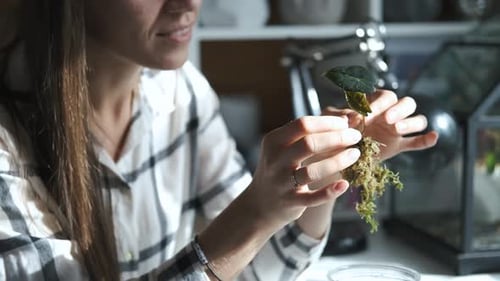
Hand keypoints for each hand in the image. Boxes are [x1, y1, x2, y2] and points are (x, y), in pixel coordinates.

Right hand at [245, 116, 360, 228]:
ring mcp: (281, 182)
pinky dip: (330, 191)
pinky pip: (313, 198)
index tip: (346, 123)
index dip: (328, 123)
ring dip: (338, 161)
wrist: (261, 202)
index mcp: (274, 141)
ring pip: (312, 171)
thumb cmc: (281, 167)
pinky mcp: (290, 202)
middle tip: (355, 137)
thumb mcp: (285, 147)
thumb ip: (309, 132)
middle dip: (337, 138)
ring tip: (355, 155)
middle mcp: (275, 160)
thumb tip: (346, 118)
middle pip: (309, 144)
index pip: (303, 124)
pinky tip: (344, 184)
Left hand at [323, 90, 438, 160]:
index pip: (385, 97)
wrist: (336, 154)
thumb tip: (349, 116)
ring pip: (417, 120)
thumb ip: (337, 115)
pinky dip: (427, 139)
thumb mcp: (330, 121)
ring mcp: (397, 129)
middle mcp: (389, 113)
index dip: (378, 104)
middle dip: (399, 109)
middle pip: (407, 103)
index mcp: (374, 102)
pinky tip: (433, 137)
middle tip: (387, 119)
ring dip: (411, 122)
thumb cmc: (334, 131)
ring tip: (397, 130)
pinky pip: (418, 141)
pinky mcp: (400, 145)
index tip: (366, 116)